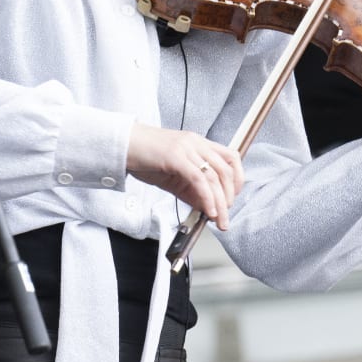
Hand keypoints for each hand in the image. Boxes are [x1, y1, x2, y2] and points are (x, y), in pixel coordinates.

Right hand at [127, 123, 242, 226]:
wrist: (123, 145)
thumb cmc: (145, 158)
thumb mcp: (174, 175)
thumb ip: (192, 190)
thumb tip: (208, 208)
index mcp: (199, 143)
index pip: (231, 157)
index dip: (238, 179)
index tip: (232, 198)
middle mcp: (196, 143)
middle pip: (226, 170)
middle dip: (230, 196)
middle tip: (226, 215)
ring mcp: (187, 148)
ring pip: (215, 177)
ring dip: (220, 202)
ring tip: (219, 219)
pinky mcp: (176, 157)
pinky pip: (199, 180)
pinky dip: (207, 198)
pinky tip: (208, 211)